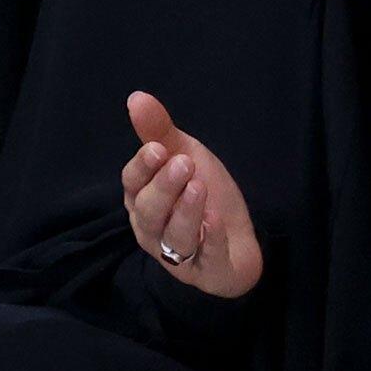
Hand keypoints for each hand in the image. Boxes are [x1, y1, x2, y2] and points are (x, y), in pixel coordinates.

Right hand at [123, 91, 262, 297]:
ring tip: (199, 188)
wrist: (238, 241)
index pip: (132, 184)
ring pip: (174, 237)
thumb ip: (159, 131)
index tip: (157, 149)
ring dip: (186, 212)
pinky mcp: (206, 273)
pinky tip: (216, 222)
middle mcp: (153, 230)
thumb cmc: (203, 196)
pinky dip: (211, 241)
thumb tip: (136, 97)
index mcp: (142, 201)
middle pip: (149, 211)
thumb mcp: (183, 157)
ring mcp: (178, 255)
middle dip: (164, 187)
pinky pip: (206, 259)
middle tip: (184, 164)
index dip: (142, 168)